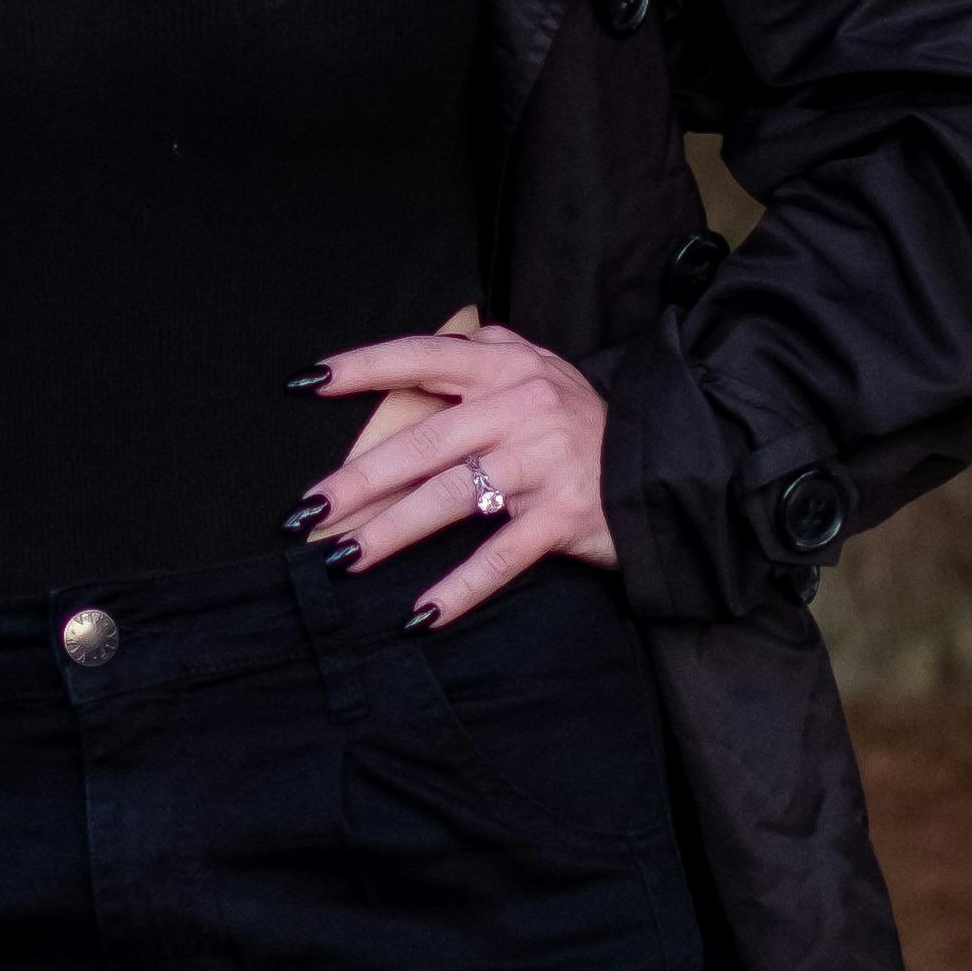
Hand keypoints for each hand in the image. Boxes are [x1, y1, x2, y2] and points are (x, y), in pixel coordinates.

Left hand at [291, 305, 612, 625]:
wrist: (666, 466)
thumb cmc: (584, 423)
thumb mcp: (540, 370)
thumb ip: (483, 355)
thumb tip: (415, 360)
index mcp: (507, 365)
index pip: (422, 356)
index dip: (362, 368)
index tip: (305, 383)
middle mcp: (522, 406)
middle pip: (424, 441)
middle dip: (358, 479)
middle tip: (305, 510)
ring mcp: (543, 462)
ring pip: (451, 498)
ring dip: (390, 532)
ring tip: (342, 557)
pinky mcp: (564, 515)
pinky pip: (500, 556)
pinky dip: (458, 589)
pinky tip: (420, 614)